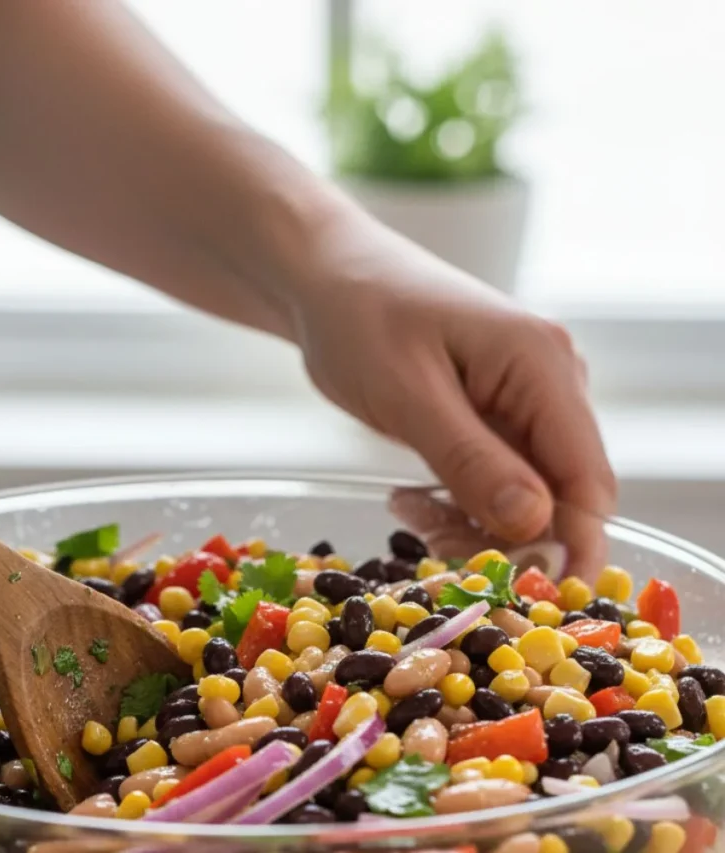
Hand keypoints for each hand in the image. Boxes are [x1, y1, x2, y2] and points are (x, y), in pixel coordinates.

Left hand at [285, 205, 614, 579]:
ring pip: (526, 496)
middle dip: (506, 538)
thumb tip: (537, 524)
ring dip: (474, 523)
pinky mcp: (495, 415)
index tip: (527, 598)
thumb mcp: (408, 394)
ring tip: (409, 510)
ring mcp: (524, 400)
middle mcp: (550, 383)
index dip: (570, 545)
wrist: (326, 279)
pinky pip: (497, 481)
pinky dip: (460, 503)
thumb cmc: (360, 318)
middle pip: (561, 494)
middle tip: (434, 547)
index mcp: (542, 365)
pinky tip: (412, 499)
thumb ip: (471, 459)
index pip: (588, 478)